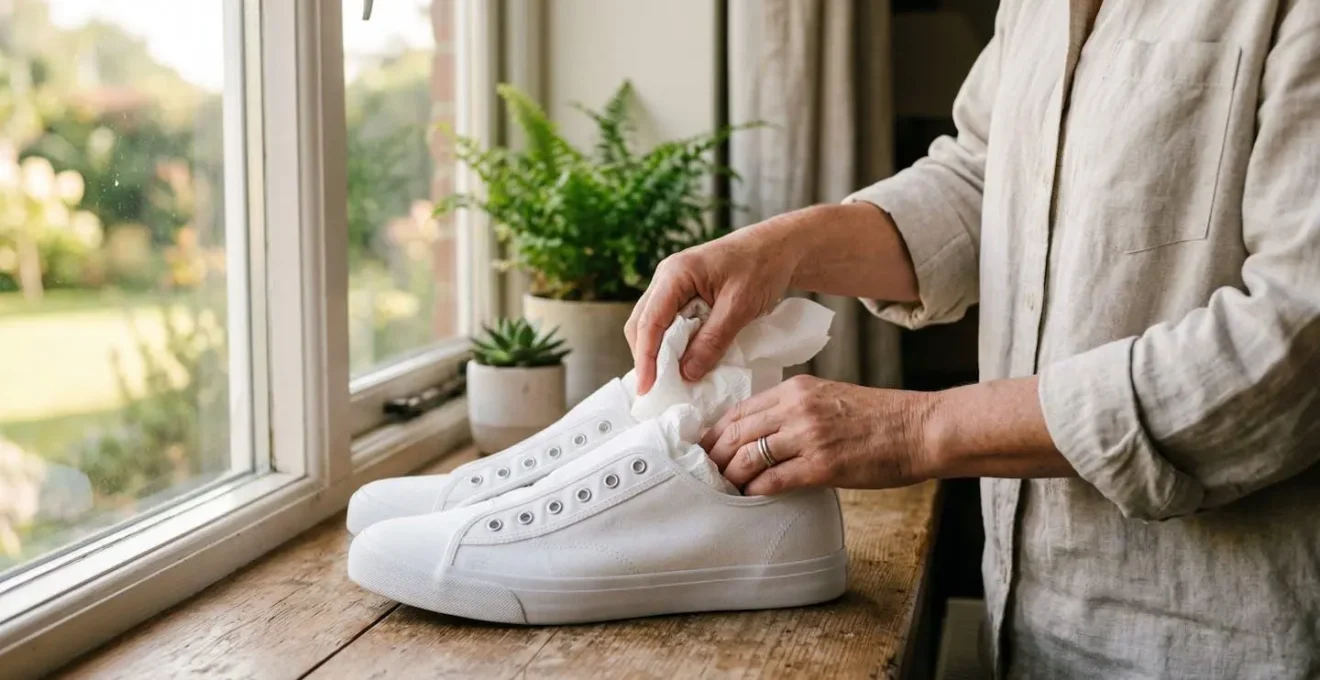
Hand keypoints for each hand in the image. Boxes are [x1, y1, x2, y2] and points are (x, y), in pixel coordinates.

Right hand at [624, 220, 798, 393]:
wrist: (779, 247)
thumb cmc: (762, 267)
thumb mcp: (739, 308)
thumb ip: (712, 341)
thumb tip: (686, 374)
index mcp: (675, 274)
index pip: (649, 322)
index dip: (645, 358)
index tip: (648, 388)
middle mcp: (667, 277)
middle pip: (642, 323)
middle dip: (646, 357)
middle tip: (657, 389)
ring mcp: (673, 284)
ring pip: (652, 323)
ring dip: (659, 351)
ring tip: (669, 380)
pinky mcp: (684, 292)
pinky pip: (668, 321)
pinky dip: (672, 343)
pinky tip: (683, 360)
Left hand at [702, 375, 934, 494]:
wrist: (921, 429)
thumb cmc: (881, 418)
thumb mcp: (830, 398)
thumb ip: (795, 410)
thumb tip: (763, 434)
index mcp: (797, 389)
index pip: (740, 409)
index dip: (716, 431)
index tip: (704, 447)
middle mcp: (797, 408)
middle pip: (736, 432)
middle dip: (714, 456)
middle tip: (704, 473)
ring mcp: (808, 436)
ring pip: (747, 456)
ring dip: (730, 476)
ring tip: (723, 489)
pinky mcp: (822, 465)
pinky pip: (773, 480)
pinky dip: (755, 490)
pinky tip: (749, 497)